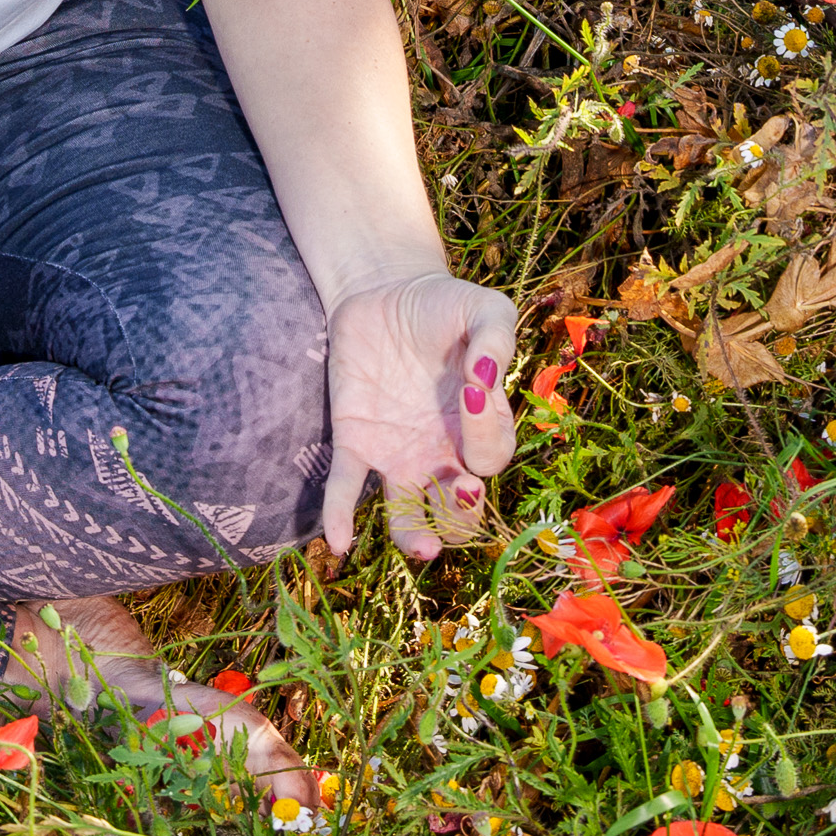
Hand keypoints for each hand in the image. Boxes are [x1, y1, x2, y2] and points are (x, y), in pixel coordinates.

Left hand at [317, 269, 519, 560]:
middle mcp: (441, 451)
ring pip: (407, 514)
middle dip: (463, 515)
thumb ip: (496, 338)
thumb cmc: (443, 304)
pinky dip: (340, 515)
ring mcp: (397, 452)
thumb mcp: (483, 309)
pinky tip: (339, 542)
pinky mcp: (355, 441)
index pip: (491, 456)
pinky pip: (346, 487)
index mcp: (479, 426)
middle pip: (458, 508)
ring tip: (421, 547)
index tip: (475, 392)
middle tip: (461, 493)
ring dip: (414, 536)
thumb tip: (486, 377)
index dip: (486, 436)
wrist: (384, 289)